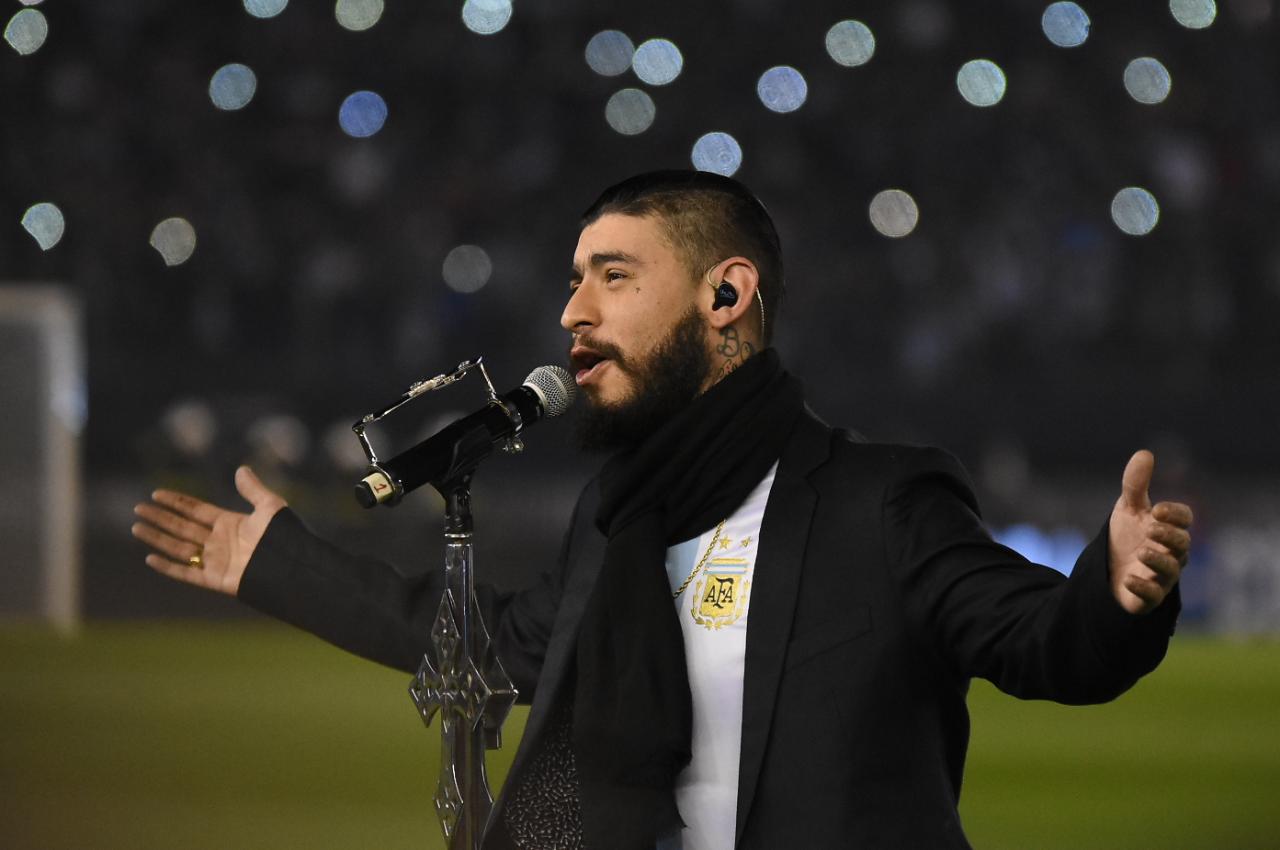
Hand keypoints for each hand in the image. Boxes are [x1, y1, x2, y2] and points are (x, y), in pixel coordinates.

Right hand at [131, 466, 285, 596]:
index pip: (196, 510)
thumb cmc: (285, 537)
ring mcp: (216, 560)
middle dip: (160, 517)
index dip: (176, 502)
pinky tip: (149, 558)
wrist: (292, 567)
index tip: (156, 493)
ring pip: (178, 547)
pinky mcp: (215, 579)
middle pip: (182, 527)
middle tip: (137, 508)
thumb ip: (253, 489)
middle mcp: (219, 541)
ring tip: (136, 528)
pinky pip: (186, 573)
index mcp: (230, 523)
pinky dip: (168, 567)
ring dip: (157, 538)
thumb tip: (241, 469)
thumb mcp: (270, 507)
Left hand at [1108, 450, 1192, 614]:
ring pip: (1171, 570)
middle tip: (1151, 528)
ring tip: (1142, 551)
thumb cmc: (1125, 537)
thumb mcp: (1128, 509)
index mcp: (1169, 529)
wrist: (1107, 570)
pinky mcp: (1148, 597)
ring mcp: (1161, 576)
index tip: (1157, 509)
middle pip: (1182, 544)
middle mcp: (1171, 553)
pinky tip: (1128, 579)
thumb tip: (1144, 453)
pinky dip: (1143, 588)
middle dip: (1169, 535)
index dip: (1175, 514)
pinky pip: (1152, 596)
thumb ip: (1135, 484)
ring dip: (1158, 560)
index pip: (1184, 520)